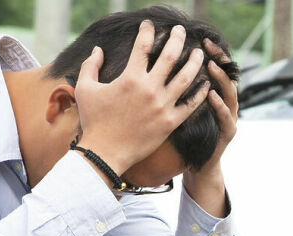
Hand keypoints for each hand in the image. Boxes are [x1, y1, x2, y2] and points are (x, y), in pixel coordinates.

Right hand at [73, 21, 208, 174]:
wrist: (105, 153)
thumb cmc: (93, 121)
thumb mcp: (85, 89)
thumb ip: (90, 65)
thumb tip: (98, 49)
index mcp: (130, 78)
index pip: (142, 46)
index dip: (147, 31)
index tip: (149, 25)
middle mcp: (149, 89)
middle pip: (170, 56)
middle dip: (177, 38)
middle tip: (181, 31)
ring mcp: (162, 106)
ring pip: (186, 77)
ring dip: (195, 62)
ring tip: (199, 53)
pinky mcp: (171, 122)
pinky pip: (191, 104)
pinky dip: (200, 93)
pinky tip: (206, 84)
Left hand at [182, 38, 237, 216]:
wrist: (199, 164)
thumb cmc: (187, 135)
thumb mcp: (182, 106)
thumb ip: (179, 86)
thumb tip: (160, 64)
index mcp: (214, 94)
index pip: (215, 68)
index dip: (210, 53)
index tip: (200, 39)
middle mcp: (226, 103)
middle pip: (227, 75)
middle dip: (219, 59)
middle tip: (208, 46)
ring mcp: (229, 117)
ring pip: (230, 93)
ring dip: (221, 79)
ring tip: (211, 66)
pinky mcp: (228, 132)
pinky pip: (225, 116)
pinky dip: (219, 105)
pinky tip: (211, 94)